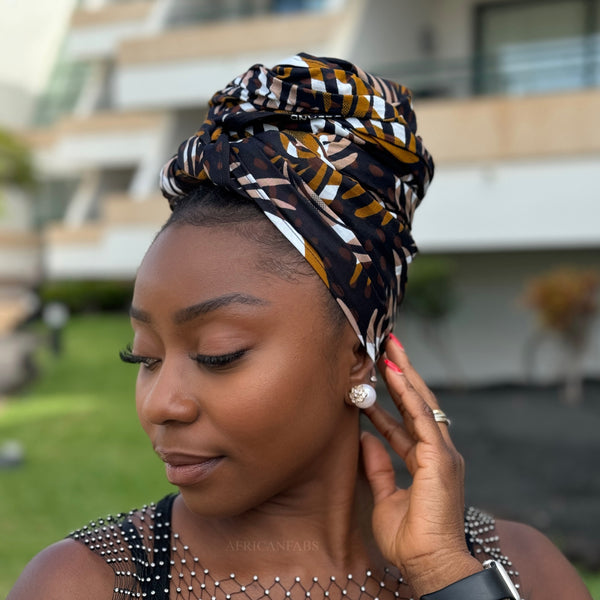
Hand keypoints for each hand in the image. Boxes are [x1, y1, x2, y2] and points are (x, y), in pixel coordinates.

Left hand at [360, 336, 481, 597]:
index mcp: (428, 461)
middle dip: (401, 374)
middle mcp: (438, 452)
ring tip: (389, 347)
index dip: (390, 398)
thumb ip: (378, 467)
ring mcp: (443, 453)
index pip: (406, 421)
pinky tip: (394, 372)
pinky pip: (421, 417)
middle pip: (417, 403)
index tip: (374, 377)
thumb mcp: (385, 497)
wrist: (429, 564)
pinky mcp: (440, 457)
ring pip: (422, 402)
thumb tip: (365, 438)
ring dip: (404, 373)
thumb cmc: (410, 539)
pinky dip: (407, 393)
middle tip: (385, 346)